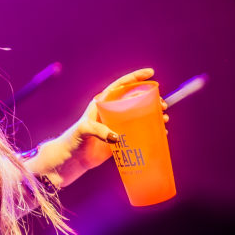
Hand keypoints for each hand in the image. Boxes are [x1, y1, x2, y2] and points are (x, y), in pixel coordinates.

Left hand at [37, 68, 169, 187]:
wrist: (70, 160)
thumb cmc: (72, 141)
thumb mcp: (82, 130)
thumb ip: (96, 129)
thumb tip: (116, 136)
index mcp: (101, 104)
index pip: (120, 86)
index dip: (135, 78)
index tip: (150, 73)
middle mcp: (110, 112)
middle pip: (134, 100)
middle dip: (150, 99)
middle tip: (163, 104)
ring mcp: (116, 125)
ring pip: (139, 115)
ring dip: (153, 114)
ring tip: (164, 118)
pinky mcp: (119, 140)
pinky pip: (138, 132)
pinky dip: (150, 131)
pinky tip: (160, 132)